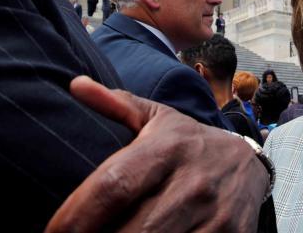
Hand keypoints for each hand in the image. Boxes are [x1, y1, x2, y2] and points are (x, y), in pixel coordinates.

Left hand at [45, 76, 267, 232]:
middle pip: (131, 229)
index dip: (76, 215)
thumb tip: (75, 84)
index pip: (113, 186)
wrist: (250, 164)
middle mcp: (192, 183)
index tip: (52, 232)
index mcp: (167, 148)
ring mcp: (214, 216)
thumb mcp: (158, 118)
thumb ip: (116, 104)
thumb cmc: (189, 142)